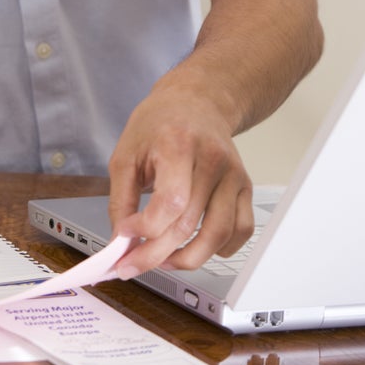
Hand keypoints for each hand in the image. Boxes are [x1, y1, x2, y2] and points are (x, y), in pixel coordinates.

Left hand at [107, 77, 253, 277]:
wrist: (196, 101)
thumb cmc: (160, 123)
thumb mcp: (126, 152)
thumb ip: (120, 198)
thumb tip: (120, 239)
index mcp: (179, 145)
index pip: (170, 202)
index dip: (145, 228)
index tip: (125, 234)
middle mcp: (212, 160)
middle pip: (189, 224)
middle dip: (156, 254)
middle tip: (133, 263)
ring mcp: (233, 175)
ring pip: (217, 235)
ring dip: (187, 259)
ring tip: (162, 260)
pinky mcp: (244, 186)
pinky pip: (240, 231)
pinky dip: (219, 249)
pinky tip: (196, 247)